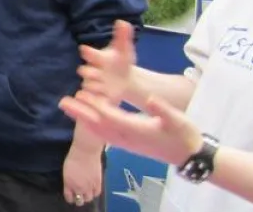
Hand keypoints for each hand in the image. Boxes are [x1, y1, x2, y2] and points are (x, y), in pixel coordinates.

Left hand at [60, 90, 203, 167]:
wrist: (189, 157)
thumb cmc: (185, 136)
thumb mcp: (179, 120)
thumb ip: (164, 110)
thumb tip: (152, 99)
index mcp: (137, 130)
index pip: (110, 117)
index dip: (95, 106)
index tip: (82, 95)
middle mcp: (128, 138)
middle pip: (99, 125)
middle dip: (80, 113)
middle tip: (62, 102)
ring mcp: (127, 143)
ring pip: (100, 131)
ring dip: (83, 119)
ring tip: (68, 107)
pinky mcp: (128, 144)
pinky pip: (105, 135)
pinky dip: (93, 126)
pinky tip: (85, 120)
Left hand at [62, 142, 102, 205]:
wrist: (85, 151)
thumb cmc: (73, 157)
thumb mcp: (66, 170)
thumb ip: (68, 180)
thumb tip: (71, 186)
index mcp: (68, 183)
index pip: (69, 197)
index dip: (70, 198)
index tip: (71, 197)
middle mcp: (78, 187)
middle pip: (80, 201)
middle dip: (79, 199)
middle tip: (79, 196)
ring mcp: (89, 186)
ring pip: (89, 198)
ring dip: (87, 197)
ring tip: (86, 193)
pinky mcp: (98, 182)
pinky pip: (97, 193)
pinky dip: (95, 193)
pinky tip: (93, 190)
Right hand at [78, 19, 138, 105]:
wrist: (124, 80)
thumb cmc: (121, 62)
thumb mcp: (125, 50)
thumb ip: (123, 36)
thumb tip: (123, 21)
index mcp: (95, 57)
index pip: (88, 52)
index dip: (87, 52)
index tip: (85, 50)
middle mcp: (89, 70)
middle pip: (84, 71)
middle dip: (90, 72)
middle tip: (99, 73)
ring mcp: (90, 84)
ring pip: (88, 86)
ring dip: (95, 87)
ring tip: (104, 88)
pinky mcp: (94, 97)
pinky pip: (91, 99)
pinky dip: (96, 100)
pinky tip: (105, 99)